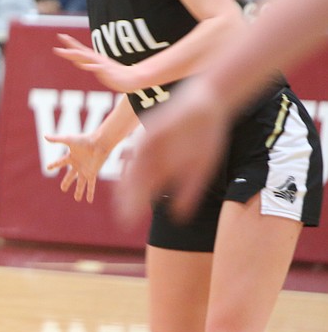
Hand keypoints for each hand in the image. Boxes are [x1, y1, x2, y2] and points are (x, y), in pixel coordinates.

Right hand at [44, 131, 106, 202]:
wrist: (99, 143)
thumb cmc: (84, 140)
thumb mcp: (68, 140)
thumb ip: (56, 139)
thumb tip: (44, 136)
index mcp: (71, 157)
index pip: (60, 162)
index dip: (54, 165)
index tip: (48, 168)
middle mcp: (78, 165)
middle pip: (70, 176)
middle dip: (66, 182)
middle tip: (63, 189)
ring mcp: (85, 170)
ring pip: (80, 183)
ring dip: (78, 191)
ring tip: (77, 199)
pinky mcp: (92, 174)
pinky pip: (90, 185)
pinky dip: (89, 193)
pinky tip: (89, 201)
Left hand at [52, 33, 141, 91]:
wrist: (132, 78)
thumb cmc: (115, 74)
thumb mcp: (99, 68)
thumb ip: (88, 64)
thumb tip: (77, 62)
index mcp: (94, 59)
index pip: (80, 49)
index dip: (70, 43)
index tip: (61, 35)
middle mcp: (96, 60)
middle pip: (80, 51)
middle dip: (69, 46)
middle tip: (60, 36)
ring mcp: (101, 64)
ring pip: (87, 58)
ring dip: (76, 54)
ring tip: (66, 51)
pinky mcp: (107, 71)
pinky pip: (97, 68)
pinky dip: (90, 66)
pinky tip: (82, 65)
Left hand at [116, 80, 227, 223]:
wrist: (209, 106)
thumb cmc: (206, 138)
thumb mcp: (201, 170)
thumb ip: (189, 192)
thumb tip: (178, 217)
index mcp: (161, 169)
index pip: (142, 191)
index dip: (133, 206)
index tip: (127, 224)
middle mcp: (151, 159)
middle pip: (134, 183)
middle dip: (127, 201)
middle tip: (122, 218)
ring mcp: (150, 146)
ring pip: (134, 169)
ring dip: (127, 185)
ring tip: (122, 201)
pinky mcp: (152, 132)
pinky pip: (142, 148)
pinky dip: (137, 160)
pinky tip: (132, 172)